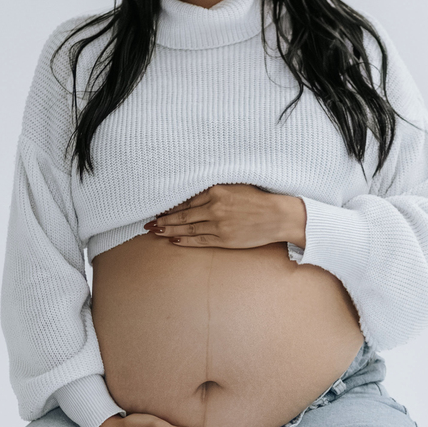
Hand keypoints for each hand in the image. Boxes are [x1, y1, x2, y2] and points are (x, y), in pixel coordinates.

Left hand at [143, 184, 306, 250]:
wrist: (278, 216)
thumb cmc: (259, 199)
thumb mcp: (236, 186)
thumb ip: (216, 189)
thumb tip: (195, 194)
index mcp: (216, 190)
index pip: (187, 199)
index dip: (170, 205)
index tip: (158, 208)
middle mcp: (215, 207)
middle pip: (182, 214)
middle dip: (164, 219)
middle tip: (149, 223)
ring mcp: (218, 224)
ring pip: (187, 228)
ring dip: (169, 230)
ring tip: (156, 232)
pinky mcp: (224, 239)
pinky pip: (199, 240)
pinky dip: (185, 241)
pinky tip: (174, 241)